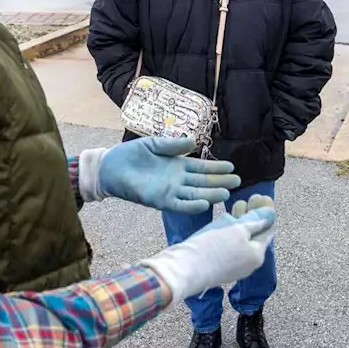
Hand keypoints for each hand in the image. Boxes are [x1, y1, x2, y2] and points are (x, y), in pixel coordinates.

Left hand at [90, 137, 240, 213]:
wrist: (111, 167)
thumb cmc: (131, 155)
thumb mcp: (154, 144)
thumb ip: (173, 145)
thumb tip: (193, 142)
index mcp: (177, 165)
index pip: (201, 168)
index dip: (216, 168)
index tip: (232, 167)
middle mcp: (177, 180)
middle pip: (202, 182)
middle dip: (219, 182)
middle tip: (237, 182)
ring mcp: (169, 191)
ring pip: (195, 194)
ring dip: (210, 195)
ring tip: (226, 194)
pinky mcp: (159, 200)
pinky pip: (178, 205)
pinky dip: (190, 206)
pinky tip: (204, 204)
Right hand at [141, 196, 275, 301]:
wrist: (183, 269)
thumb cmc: (212, 247)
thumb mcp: (237, 229)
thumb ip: (255, 221)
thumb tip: (270, 215)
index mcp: (257, 254)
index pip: (268, 229)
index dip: (266, 211)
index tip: (261, 196)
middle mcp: (249, 264)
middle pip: (255, 235)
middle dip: (253, 215)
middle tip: (250, 198)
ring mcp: (234, 267)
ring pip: (242, 240)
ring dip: (241, 222)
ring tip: (237, 205)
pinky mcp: (220, 267)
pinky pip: (231, 246)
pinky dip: (231, 232)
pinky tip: (226, 221)